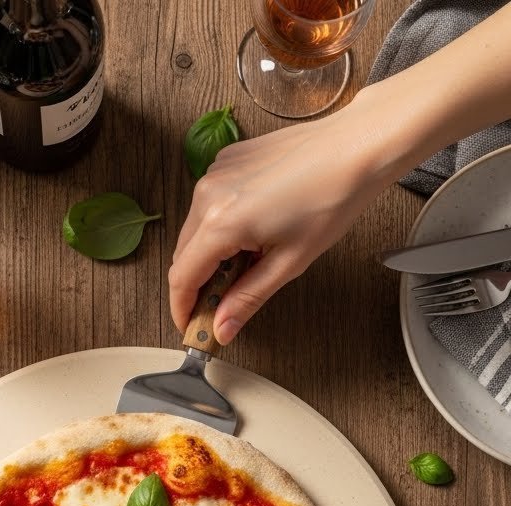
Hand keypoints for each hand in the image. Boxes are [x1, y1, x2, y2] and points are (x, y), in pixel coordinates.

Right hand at [168, 102, 387, 343]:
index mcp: (221, 222)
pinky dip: (222, 225)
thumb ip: (248, 298)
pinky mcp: (227, 160)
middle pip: (184, 255)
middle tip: (223, 306)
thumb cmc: (332, 198)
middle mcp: (209, 193)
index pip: (181, 278)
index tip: (191, 326)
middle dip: (198, 284)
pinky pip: (210, 203)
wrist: (356, 146)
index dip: (182, 309)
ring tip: (251, 262)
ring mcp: (215, 172)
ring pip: (196, 230)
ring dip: (211, 254)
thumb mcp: (289, 262)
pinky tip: (255, 231)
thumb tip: (223, 328)